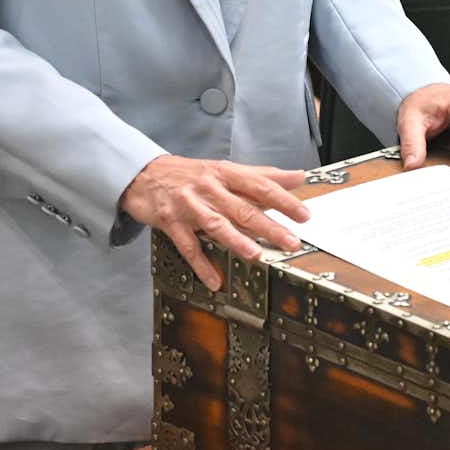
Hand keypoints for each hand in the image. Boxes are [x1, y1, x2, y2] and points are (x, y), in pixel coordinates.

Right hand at [119, 154, 310, 290]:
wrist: (145, 175)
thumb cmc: (191, 174)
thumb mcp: (226, 170)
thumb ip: (262, 175)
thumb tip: (298, 177)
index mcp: (226, 173)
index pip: (260, 186)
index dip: (283, 200)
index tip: (304, 215)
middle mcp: (209, 187)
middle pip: (242, 208)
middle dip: (268, 226)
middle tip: (290, 242)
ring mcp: (189, 205)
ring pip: (215, 224)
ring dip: (236, 241)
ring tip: (256, 255)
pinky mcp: (171, 222)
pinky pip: (188, 246)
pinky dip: (201, 264)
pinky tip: (215, 280)